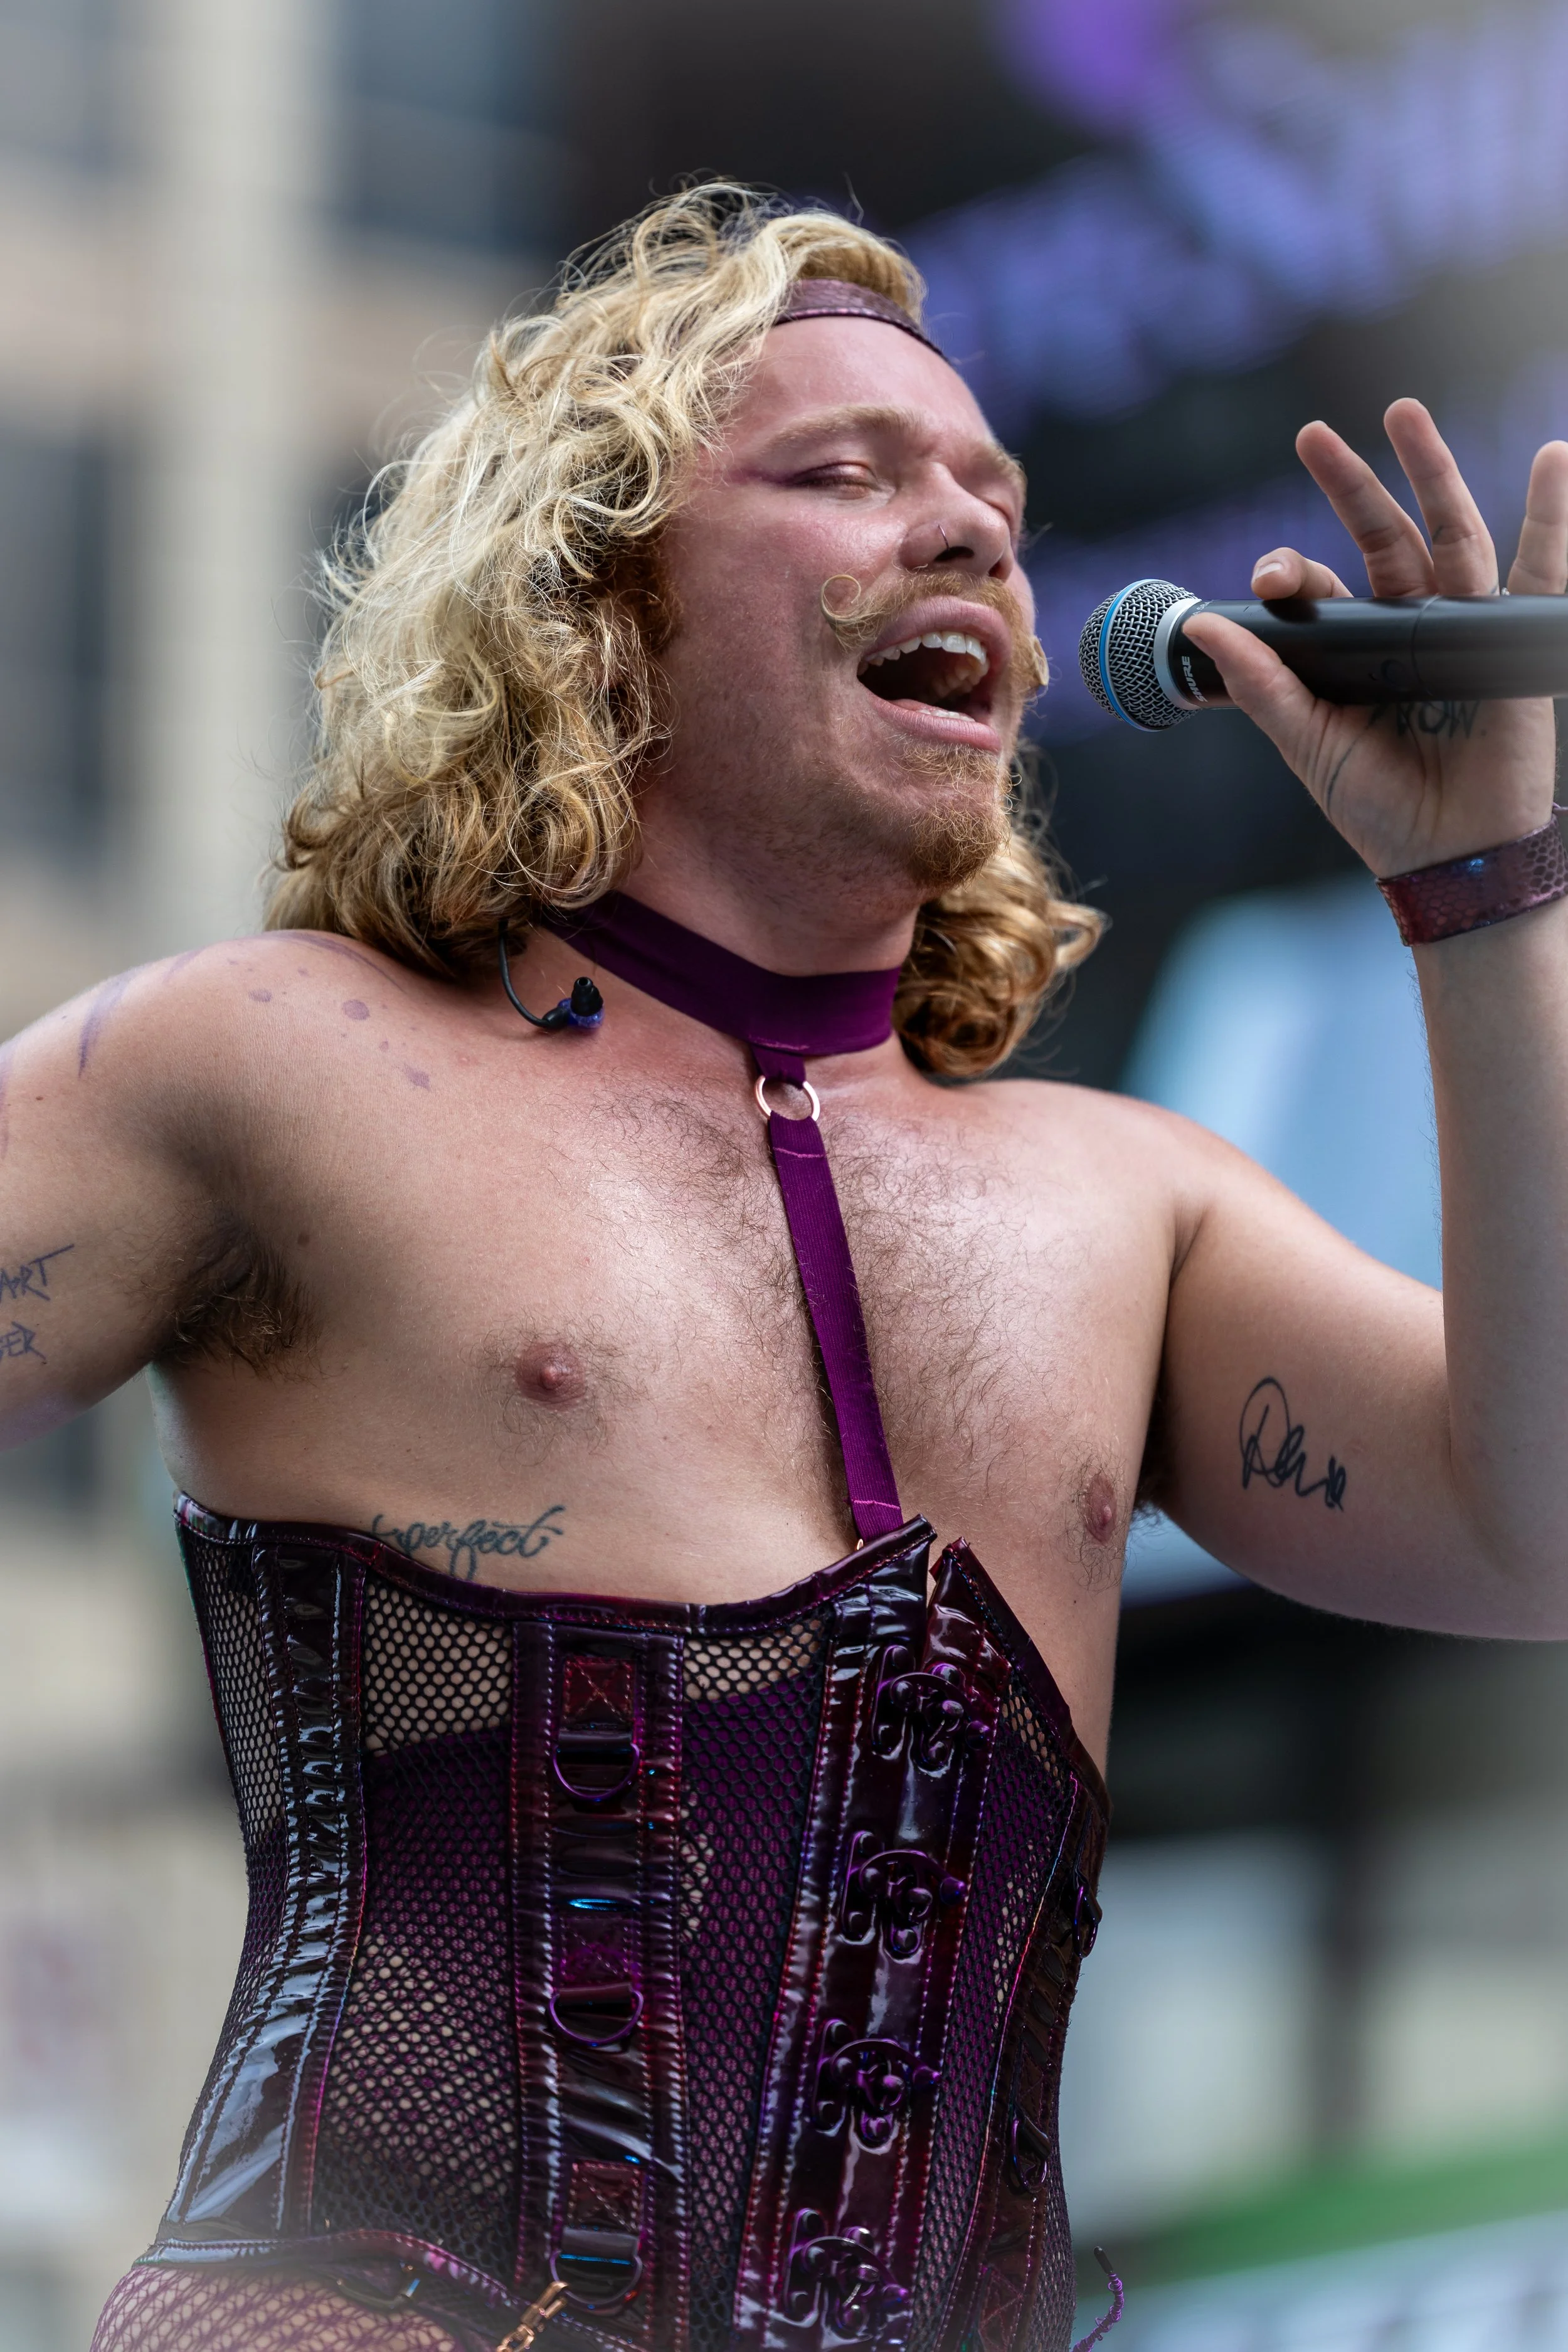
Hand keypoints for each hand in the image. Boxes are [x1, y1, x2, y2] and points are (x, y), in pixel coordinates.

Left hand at [1182, 400, 1567, 877]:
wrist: (1445, 856)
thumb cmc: (1378, 807)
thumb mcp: (1307, 744)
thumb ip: (1259, 685)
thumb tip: (1201, 624)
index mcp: (1355, 650)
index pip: (1320, 589)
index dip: (1290, 573)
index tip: (1267, 578)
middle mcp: (1408, 628)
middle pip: (1381, 538)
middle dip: (1352, 485)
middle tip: (1315, 435)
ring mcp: (1462, 628)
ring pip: (1448, 534)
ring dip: (1430, 472)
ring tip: (1405, 415)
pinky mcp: (1510, 640)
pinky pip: (1538, 568)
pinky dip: (1553, 513)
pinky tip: (1552, 460)